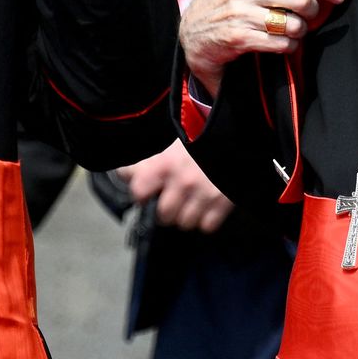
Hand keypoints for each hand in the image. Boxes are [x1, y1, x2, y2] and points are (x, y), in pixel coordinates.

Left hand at [117, 140, 232, 232]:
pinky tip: (206, 205)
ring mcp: (204, 193)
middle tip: (172, 200)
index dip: (142, 194)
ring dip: (186, 216)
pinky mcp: (223, 202)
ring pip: (184, 223)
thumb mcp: (169, 143)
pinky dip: (206, 219)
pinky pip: (206, 226)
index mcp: (166, 163)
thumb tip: (124, 174)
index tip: (147, 193)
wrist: (233, 133)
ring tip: (191, 201)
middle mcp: (183, 181)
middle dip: (166, 210)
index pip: (139, 192)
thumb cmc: (199, 135)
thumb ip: (146, 161)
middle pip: (163, 216)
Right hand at [181, 0, 343, 98]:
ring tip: (292, 31)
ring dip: (300, 32)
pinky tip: (282, 43)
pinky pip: (281, 43)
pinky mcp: (238, 37)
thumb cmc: (228, 2)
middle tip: (310, 17)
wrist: (191, 30)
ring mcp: (240, 12)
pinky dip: (288, 46)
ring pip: (294, 24)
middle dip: (314, 11)